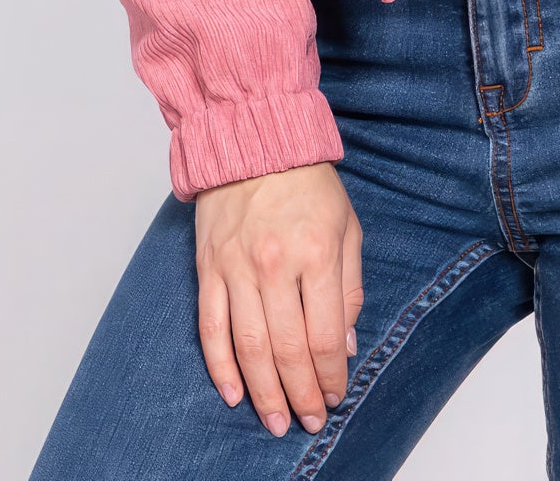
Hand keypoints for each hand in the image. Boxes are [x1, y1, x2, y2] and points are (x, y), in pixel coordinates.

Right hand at [195, 162, 362, 437]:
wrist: (254, 138)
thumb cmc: (307, 182)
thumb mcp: (348, 227)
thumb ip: (350, 287)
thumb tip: (345, 345)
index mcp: (317, 253)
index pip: (325, 336)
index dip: (331, 376)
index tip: (335, 396)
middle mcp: (275, 265)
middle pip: (288, 350)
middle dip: (301, 395)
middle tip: (309, 421)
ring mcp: (237, 268)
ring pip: (248, 348)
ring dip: (263, 393)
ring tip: (275, 421)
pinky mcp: (208, 268)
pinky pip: (211, 329)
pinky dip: (220, 367)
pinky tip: (233, 393)